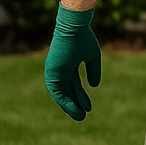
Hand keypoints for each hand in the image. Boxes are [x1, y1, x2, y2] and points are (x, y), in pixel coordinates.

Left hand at [44, 3, 101, 120]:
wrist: (74, 28)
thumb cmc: (83, 39)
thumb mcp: (93, 57)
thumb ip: (93, 71)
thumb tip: (94, 86)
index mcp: (69, 64)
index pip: (74, 84)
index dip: (81, 95)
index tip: (89, 107)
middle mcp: (61, 69)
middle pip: (68, 90)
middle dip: (76, 103)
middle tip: (83, 115)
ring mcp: (55, 71)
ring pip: (61, 93)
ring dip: (70, 106)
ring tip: (80, 116)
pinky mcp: (51, 72)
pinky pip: (57, 92)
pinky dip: (64, 101)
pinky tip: (73, 109)